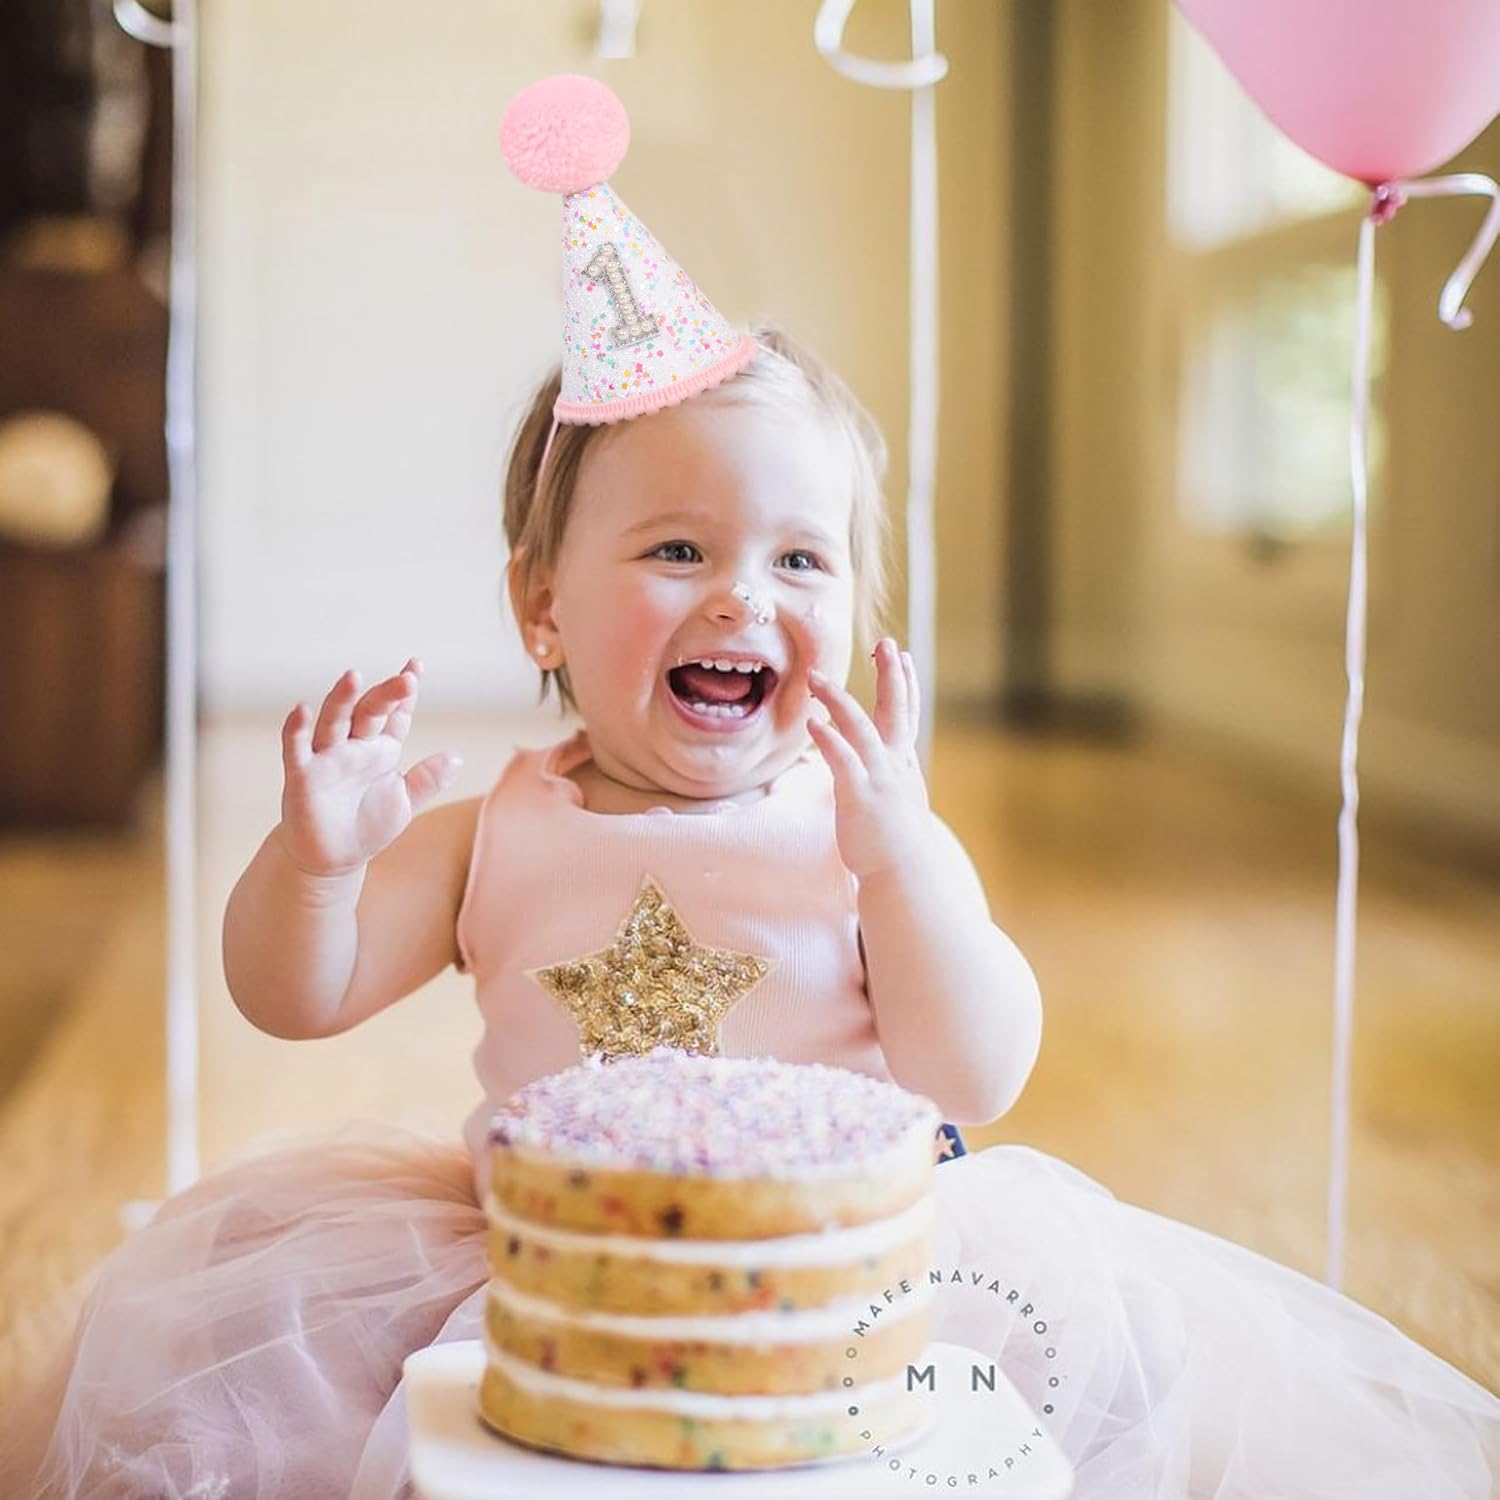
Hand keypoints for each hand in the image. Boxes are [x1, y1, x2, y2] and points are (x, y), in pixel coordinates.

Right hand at [274, 658, 461, 877]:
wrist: (333, 861)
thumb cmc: (366, 826)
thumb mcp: (404, 803)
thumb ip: (427, 780)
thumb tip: (455, 758)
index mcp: (380, 749)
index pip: (394, 714)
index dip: (405, 693)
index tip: (415, 667)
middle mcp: (354, 747)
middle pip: (370, 711)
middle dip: (386, 694)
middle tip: (406, 678)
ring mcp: (327, 759)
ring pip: (334, 720)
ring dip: (343, 699)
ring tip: (354, 676)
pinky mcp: (303, 777)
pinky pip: (297, 749)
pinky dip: (296, 730)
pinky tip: (302, 709)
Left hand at [806, 638, 932, 880]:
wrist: (903, 872)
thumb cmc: (894, 840)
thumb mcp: (895, 799)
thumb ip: (886, 776)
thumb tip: (876, 765)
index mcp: (903, 763)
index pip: (907, 714)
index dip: (905, 683)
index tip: (902, 655)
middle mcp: (895, 764)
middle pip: (895, 710)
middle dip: (891, 675)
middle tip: (886, 643)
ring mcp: (879, 779)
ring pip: (861, 729)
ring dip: (839, 700)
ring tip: (816, 678)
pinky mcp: (860, 796)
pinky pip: (843, 761)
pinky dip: (829, 739)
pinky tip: (813, 723)